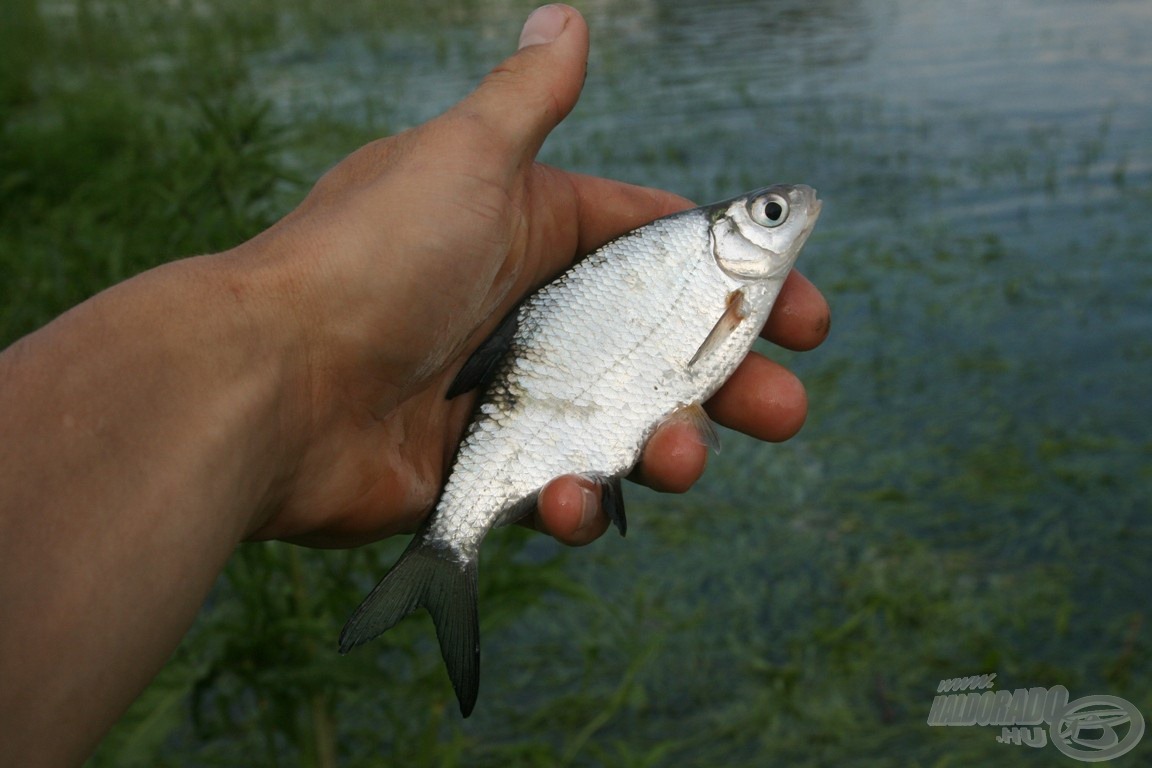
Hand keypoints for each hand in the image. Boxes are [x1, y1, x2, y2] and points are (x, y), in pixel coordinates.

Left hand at [240, 4, 829, 547]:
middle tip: (785, 410)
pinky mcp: (479, 473)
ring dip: (666, 449)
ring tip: (678, 461)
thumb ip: (528, 101)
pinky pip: (556, 490)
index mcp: (533, 233)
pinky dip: (576, 502)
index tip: (806, 315)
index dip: (735, 278)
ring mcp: (504, 398)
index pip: (659, 251)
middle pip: (657, 350)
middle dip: (727, 380)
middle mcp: (525, 314)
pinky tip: (568, 501)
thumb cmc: (370, 258)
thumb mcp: (465, 159)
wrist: (267, 385)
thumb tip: (567, 15)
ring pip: (619, 428)